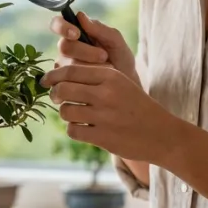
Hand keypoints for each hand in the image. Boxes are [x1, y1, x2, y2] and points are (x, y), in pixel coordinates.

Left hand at [40, 64, 173, 163]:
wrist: (162, 134)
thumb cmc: (137, 106)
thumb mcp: (121, 83)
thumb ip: (94, 77)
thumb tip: (58, 76)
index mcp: (110, 76)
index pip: (70, 71)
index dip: (52, 76)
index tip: (45, 81)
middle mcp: (106, 94)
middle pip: (63, 89)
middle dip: (54, 95)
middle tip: (57, 98)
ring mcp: (104, 116)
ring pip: (65, 111)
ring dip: (66, 114)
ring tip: (76, 115)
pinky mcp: (103, 137)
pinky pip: (73, 131)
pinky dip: (74, 130)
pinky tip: (84, 129)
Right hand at [50, 11, 138, 84]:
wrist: (125, 87)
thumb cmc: (120, 61)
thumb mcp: (116, 42)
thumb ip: (100, 29)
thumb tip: (80, 16)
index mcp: (76, 34)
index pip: (58, 24)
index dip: (62, 27)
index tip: (77, 34)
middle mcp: (66, 49)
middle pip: (64, 46)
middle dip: (85, 51)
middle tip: (104, 56)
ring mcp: (63, 68)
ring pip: (66, 65)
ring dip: (87, 67)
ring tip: (106, 70)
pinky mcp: (64, 84)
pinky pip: (67, 81)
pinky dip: (84, 80)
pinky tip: (96, 81)